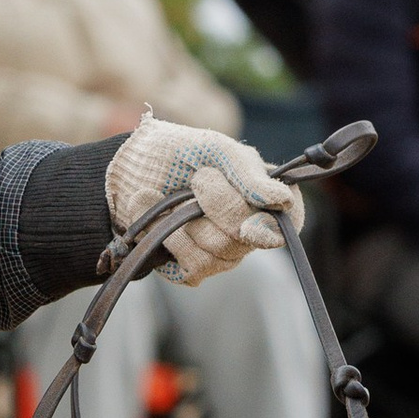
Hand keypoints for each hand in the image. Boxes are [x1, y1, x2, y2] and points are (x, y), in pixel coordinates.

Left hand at [105, 111, 295, 285]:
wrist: (127, 172)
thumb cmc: (176, 153)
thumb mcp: (214, 148)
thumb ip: (248, 172)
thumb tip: (282, 199)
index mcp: (261, 194)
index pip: (290, 220)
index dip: (275, 223)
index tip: (254, 216)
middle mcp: (248, 228)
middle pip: (251, 235)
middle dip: (219, 204)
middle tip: (198, 179)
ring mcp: (222, 252)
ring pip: (221, 250)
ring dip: (188, 219)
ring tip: (171, 197)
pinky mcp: (194, 269)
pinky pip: (194, 265)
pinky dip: (169, 235)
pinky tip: (155, 218)